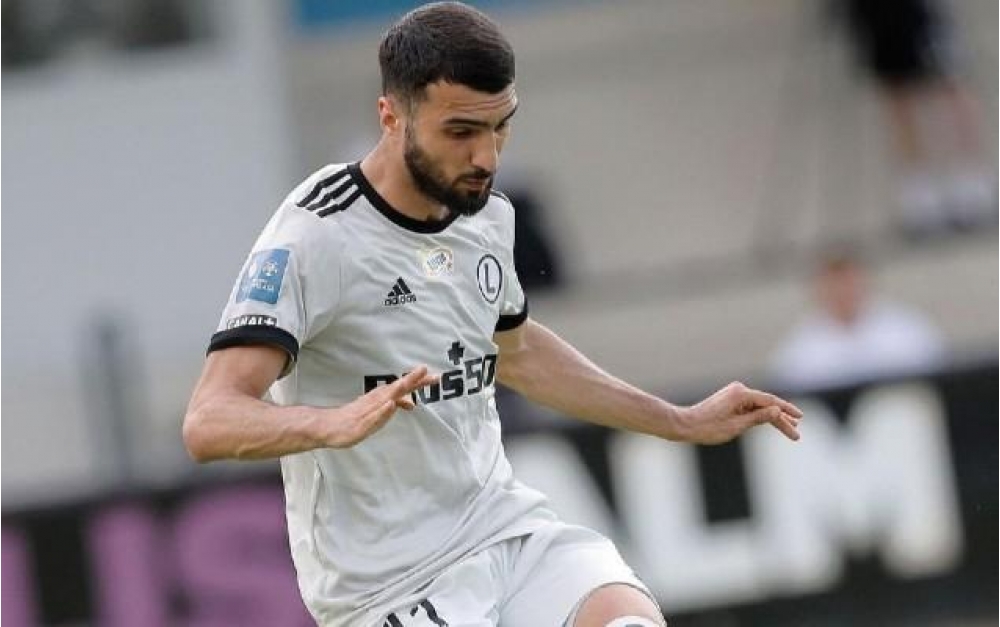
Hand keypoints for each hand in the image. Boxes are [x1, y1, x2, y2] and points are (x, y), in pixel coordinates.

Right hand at [320, 366, 438, 447]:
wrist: (330, 427)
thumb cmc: (356, 417)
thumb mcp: (380, 412)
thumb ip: (394, 405)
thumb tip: (410, 402)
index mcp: (381, 397)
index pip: (403, 387)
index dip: (418, 380)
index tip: (435, 376)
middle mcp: (376, 400)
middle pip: (396, 388)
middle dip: (411, 380)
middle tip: (426, 370)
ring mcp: (368, 411)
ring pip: (385, 398)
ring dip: (398, 389)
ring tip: (410, 380)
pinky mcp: (361, 423)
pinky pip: (373, 416)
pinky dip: (382, 410)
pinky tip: (391, 404)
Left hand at [677, 382, 802, 444]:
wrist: (686, 425)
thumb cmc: (708, 428)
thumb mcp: (736, 426)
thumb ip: (758, 418)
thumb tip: (776, 411)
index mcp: (740, 394)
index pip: (770, 401)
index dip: (786, 410)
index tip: (799, 418)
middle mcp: (739, 390)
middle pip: (767, 404)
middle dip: (782, 419)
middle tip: (797, 433)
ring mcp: (735, 395)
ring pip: (760, 407)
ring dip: (774, 418)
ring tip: (791, 429)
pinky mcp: (732, 401)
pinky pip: (752, 408)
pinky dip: (762, 417)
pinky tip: (774, 422)